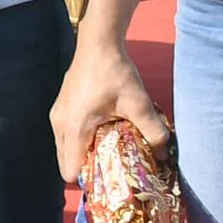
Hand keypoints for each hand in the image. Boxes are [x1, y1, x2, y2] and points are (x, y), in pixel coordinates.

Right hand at [52, 37, 167, 183]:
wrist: (98, 43)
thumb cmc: (116, 72)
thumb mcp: (139, 103)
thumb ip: (153, 131)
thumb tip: (164, 155)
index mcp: (75, 128)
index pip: (71, 170)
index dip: (89, 179)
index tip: (109, 179)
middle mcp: (60, 125)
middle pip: (65, 163)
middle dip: (86, 169)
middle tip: (110, 168)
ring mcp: (57, 115)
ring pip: (64, 149)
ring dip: (82, 154)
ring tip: (106, 150)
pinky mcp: (60, 107)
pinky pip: (65, 135)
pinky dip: (78, 140)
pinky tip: (99, 132)